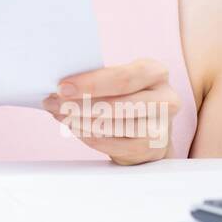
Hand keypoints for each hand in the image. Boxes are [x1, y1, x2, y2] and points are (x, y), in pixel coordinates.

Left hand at [39, 58, 178, 164]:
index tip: (62, 87)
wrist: (149, 128)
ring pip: (117, 125)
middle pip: (121, 102)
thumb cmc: (126, 97)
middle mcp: (166, 98)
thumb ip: (95, 80)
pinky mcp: (153, 148)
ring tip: (60, 115)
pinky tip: (76, 129)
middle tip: (55, 103)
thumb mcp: (117, 82)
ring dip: (81, 121)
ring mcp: (163, 126)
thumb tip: (58, 87)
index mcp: (155, 72)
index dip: (92, 83)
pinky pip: (116, 144)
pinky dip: (91, 137)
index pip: (124, 76)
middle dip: (82, 104)